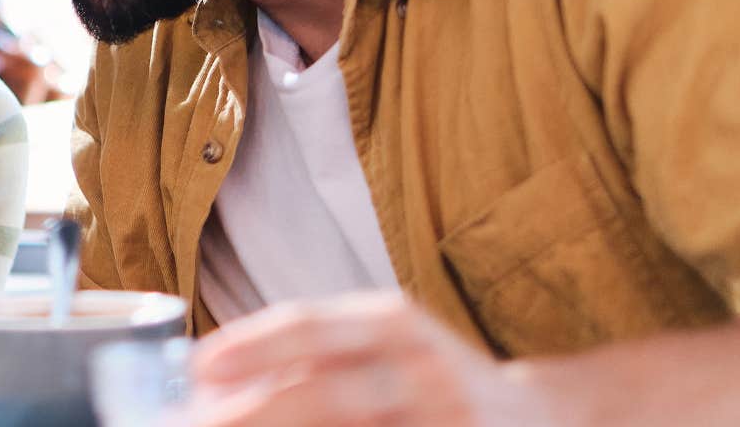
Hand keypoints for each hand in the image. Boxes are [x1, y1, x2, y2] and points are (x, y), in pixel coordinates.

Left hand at [182, 293, 556, 426]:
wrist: (541, 417)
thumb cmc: (428, 381)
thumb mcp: (380, 346)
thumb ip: (310, 357)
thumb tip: (210, 381)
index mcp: (393, 322)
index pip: (311, 326)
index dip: (251, 346)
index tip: (198, 366)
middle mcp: (423, 366)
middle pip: (325, 391)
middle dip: (254, 412)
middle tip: (199, 422)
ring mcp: (445, 419)